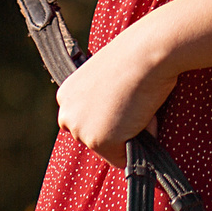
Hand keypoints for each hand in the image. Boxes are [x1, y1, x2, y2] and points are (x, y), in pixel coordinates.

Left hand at [56, 23, 178, 163]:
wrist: (145, 51)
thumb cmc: (134, 56)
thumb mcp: (106, 78)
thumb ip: (100, 99)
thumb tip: (114, 120)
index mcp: (66, 95)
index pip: (85, 123)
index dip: (109, 117)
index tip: (122, 102)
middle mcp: (67, 114)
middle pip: (95, 140)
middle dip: (117, 130)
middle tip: (133, 103)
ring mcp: (82, 131)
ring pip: (110, 150)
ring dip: (129, 135)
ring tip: (139, 104)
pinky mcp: (100, 142)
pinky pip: (125, 159)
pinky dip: (140, 142)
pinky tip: (144, 114)